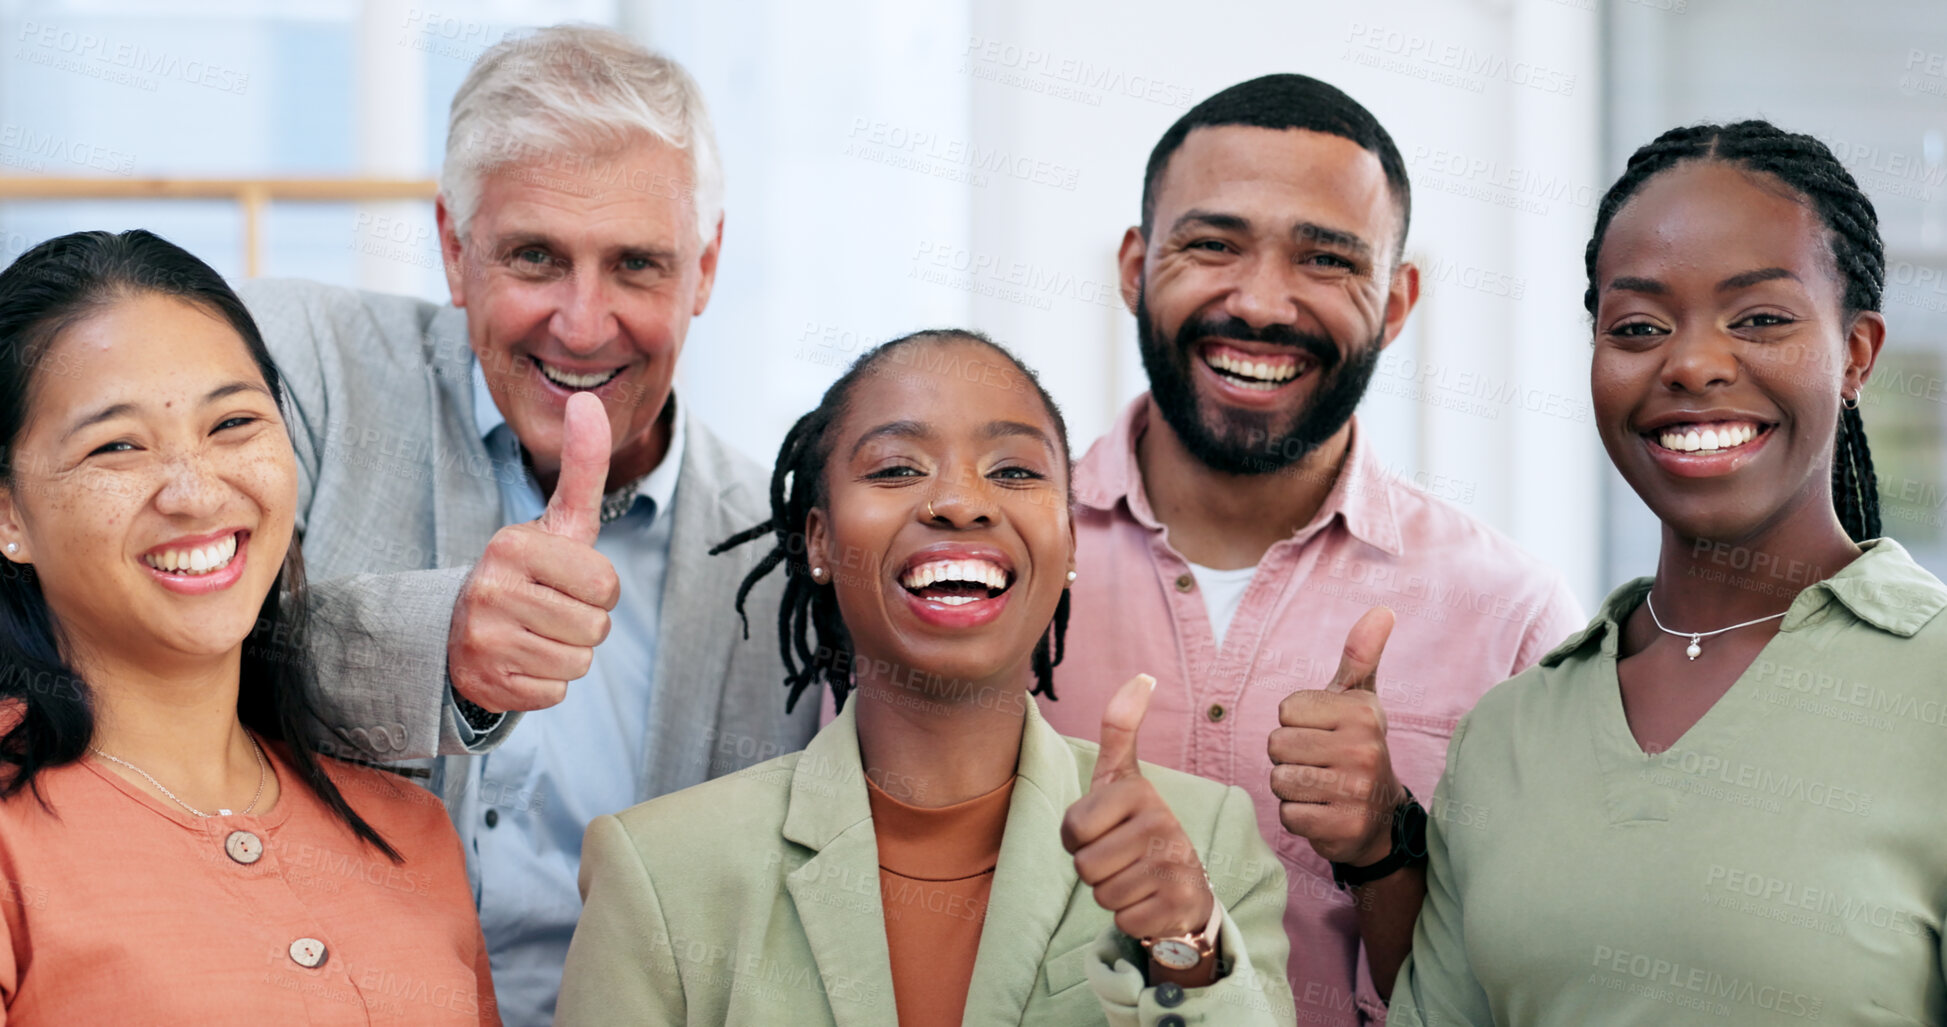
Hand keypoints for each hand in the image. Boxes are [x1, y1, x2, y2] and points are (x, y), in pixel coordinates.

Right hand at [446, 392, 621, 711]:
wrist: (459, 630)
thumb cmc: (529, 572)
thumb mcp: (557, 522)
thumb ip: (581, 466)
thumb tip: (588, 400)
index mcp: (512, 545)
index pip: (606, 585)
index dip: (598, 588)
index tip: (564, 579)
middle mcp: (491, 589)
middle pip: (596, 628)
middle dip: (586, 623)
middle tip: (549, 609)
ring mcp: (483, 640)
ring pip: (578, 662)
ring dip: (567, 653)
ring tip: (534, 633)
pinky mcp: (485, 684)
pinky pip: (556, 694)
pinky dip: (546, 683)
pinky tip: (519, 660)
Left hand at [1062, 674, 1216, 955]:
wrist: (1183, 885)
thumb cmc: (1138, 828)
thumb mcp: (1122, 778)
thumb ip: (1121, 728)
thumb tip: (1143, 675)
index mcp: (1139, 792)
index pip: (1072, 832)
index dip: (1078, 840)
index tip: (1105, 831)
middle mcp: (1163, 824)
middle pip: (1085, 866)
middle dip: (1095, 870)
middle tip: (1121, 859)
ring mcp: (1176, 866)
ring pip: (1103, 894)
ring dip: (1112, 894)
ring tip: (1136, 878)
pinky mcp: (1180, 904)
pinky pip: (1124, 920)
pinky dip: (1130, 917)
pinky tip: (1150, 901)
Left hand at [1267, 607, 1402, 867]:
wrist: (1382, 818)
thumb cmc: (1357, 747)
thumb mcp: (1359, 699)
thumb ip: (1361, 655)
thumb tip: (1383, 610)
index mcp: (1363, 712)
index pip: (1285, 710)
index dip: (1296, 724)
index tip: (1323, 735)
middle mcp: (1365, 749)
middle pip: (1277, 745)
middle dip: (1290, 758)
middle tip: (1320, 765)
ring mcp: (1356, 791)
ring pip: (1279, 781)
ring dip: (1292, 788)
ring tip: (1321, 787)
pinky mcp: (1344, 827)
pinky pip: (1288, 815)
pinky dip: (1298, 817)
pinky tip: (1324, 812)